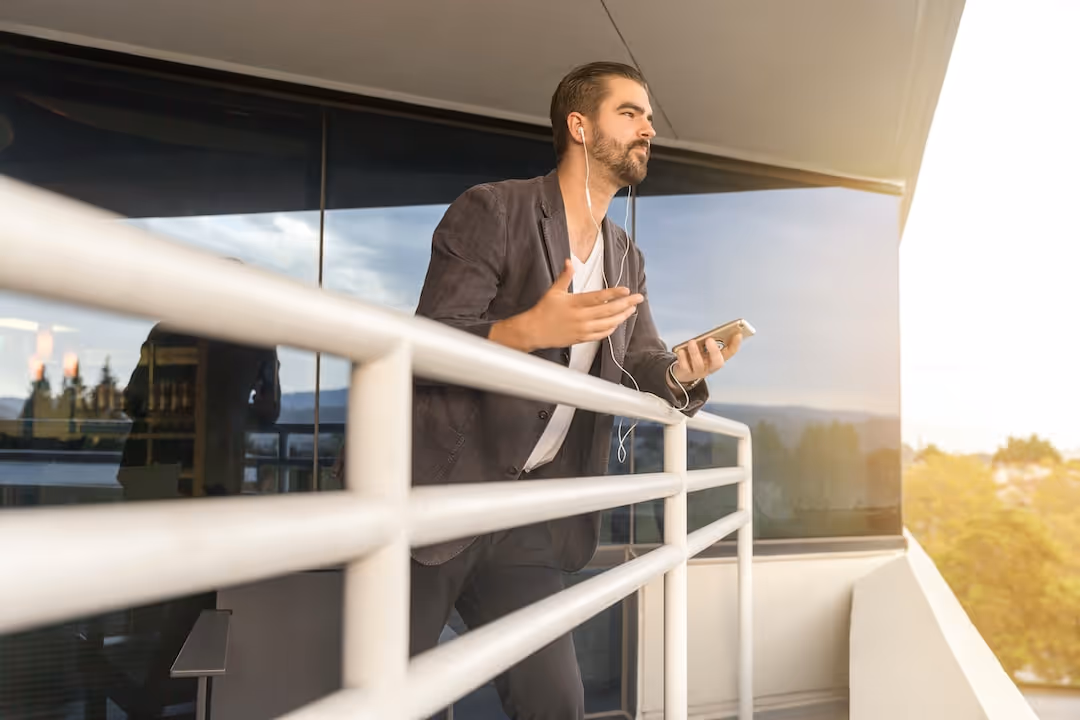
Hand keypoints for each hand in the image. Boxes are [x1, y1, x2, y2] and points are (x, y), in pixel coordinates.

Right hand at [490, 259, 643, 351]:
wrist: (534, 331)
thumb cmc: (544, 310)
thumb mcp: (554, 291)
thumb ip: (565, 276)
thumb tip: (570, 261)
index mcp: (575, 303)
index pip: (599, 297)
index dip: (614, 294)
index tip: (627, 290)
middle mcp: (581, 317)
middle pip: (608, 311)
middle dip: (626, 304)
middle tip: (639, 299)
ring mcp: (582, 329)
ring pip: (608, 324)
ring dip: (622, 317)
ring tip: (631, 310)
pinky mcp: (581, 338)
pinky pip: (600, 335)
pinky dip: (611, 329)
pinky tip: (617, 324)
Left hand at [669, 333, 741, 386]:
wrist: (681, 374)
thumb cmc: (695, 357)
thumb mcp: (703, 349)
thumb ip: (708, 342)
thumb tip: (713, 331)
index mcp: (717, 359)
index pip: (730, 353)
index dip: (735, 344)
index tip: (738, 334)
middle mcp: (710, 367)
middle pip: (717, 362)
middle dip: (714, 351)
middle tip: (709, 339)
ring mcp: (698, 372)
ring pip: (699, 364)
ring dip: (695, 352)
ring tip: (692, 342)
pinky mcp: (686, 373)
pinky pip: (685, 366)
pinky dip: (682, 357)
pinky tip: (680, 351)